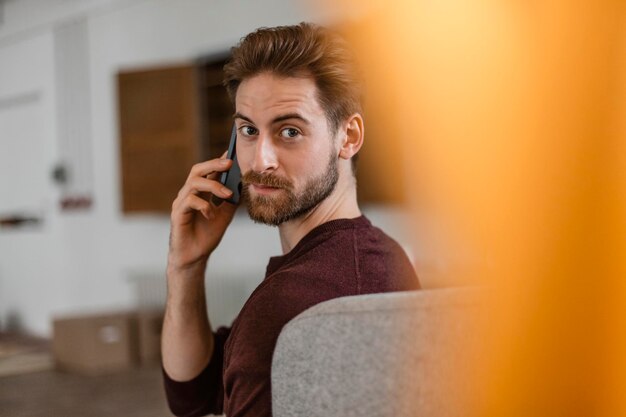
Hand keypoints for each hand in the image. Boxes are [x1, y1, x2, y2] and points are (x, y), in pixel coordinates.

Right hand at [168, 156, 237, 271]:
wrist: (195, 257)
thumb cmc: (206, 236)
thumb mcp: (225, 216)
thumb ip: (231, 202)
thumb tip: (243, 186)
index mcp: (200, 193)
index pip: (208, 172)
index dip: (219, 161)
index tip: (232, 153)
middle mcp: (188, 194)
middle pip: (197, 170)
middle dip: (214, 164)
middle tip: (230, 163)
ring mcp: (181, 202)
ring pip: (194, 182)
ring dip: (213, 186)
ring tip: (227, 194)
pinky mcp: (178, 214)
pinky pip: (190, 201)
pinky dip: (204, 206)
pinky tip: (211, 215)